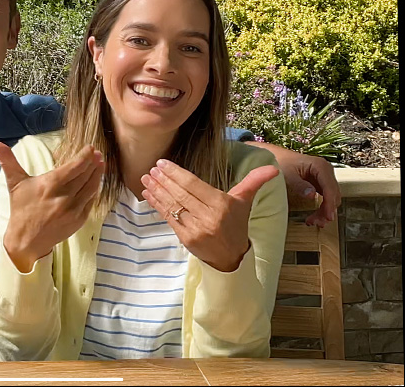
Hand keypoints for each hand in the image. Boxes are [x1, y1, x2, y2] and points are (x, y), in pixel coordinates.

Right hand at [0, 140, 103, 272]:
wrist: (26, 240)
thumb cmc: (21, 208)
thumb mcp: (14, 183)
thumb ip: (7, 159)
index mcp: (49, 185)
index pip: (74, 166)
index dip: (85, 156)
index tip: (90, 148)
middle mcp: (64, 197)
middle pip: (85, 174)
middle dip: (93, 162)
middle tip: (97, 153)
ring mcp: (73, 210)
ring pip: (91, 187)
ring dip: (97, 174)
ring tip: (100, 164)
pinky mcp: (79, 220)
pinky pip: (91, 201)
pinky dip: (95, 189)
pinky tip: (96, 181)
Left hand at [141, 159, 278, 271]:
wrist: (231, 257)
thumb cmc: (235, 224)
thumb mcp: (245, 202)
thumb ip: (254, 182)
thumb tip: (273, 168)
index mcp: (222, 204)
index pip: (193, 184)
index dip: (176, 173)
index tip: (162, 163)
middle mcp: (209, 216)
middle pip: (181, 193)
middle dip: (164, 179)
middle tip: (152, 168)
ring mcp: (196, 229)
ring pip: (173, 205)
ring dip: (156, 190)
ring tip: (146, 178)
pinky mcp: (186, 238)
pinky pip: (169, 218)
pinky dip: (157, 205)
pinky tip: (149, 194)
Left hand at [245, 141, 340, 226]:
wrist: (275, 156)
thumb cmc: (280, 162)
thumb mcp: (288, 174)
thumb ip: (300, 185)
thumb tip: (312, 196)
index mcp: (320, 166)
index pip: (330, 188)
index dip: (329, 204)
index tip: (327, 216)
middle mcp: (326, 171)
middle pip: (333, 194)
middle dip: (327, 210)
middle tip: (317, 222)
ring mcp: (323, 177)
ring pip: (331, 197)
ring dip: (325, 211)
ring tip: (314, 222)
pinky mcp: (319, 182)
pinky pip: (325, 197)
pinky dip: (322, 207)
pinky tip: (314, 216)